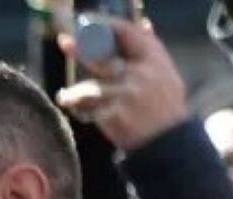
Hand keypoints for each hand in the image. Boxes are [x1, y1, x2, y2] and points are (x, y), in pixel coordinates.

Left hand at [54, 19, 188, 153]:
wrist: (168, 142)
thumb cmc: (164, 107)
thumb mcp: (165, 73)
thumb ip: (150, 51)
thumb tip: (143, 23)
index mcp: (154, 59)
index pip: (128, 33)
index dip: (106, 25)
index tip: (88, 22)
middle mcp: (140, 73)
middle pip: (103, 56)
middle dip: (81, 47)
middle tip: (64, 41)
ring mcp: (126, 94)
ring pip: (89, 87)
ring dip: (74, 93)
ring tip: (66, 96)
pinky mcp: (115, 114)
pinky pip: (88, 109)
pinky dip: (79, 110)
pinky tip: (73, 110)